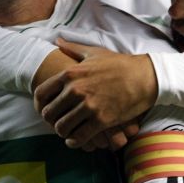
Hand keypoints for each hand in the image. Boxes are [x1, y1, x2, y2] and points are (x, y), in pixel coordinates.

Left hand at [34, 39, 156, 148]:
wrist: (145, 77)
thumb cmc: (119, 64)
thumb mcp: (94, 52)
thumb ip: (73, 48)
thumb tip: (57, 40)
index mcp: (70, 74)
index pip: (41, 93)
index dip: (38, 105)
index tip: (43, 110)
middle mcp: (76, 90)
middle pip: (49, 113)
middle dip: (51, 121)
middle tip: (57, 123)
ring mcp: (88, 106)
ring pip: (62, 128)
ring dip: (63, 132)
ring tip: (67, 132)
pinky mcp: (101, 120)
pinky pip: (79, 137)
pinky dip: (75, 142)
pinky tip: (75, 141)